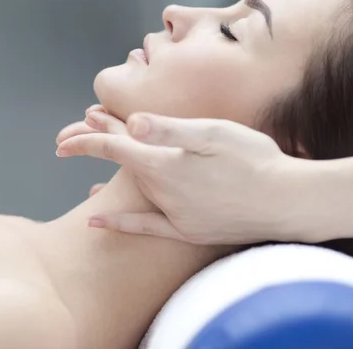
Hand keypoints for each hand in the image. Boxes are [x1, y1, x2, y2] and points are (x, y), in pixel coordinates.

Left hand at [56, 107, 317, 243]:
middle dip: (94, 146)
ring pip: (130, 188)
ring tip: (93, 152)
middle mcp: (163, 192)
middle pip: (119, 165)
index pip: (115, 146)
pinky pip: (144, 227)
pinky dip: (118, 222)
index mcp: (166, 164)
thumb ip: (170, 130)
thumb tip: (131, 123)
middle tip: (71, 135)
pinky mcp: (188, 230)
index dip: (87, 138)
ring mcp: (174, 214)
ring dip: (109, 169)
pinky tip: (97, 220)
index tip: (65, 136)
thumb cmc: (255, 160)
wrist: (287, 203)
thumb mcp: (214, 133)